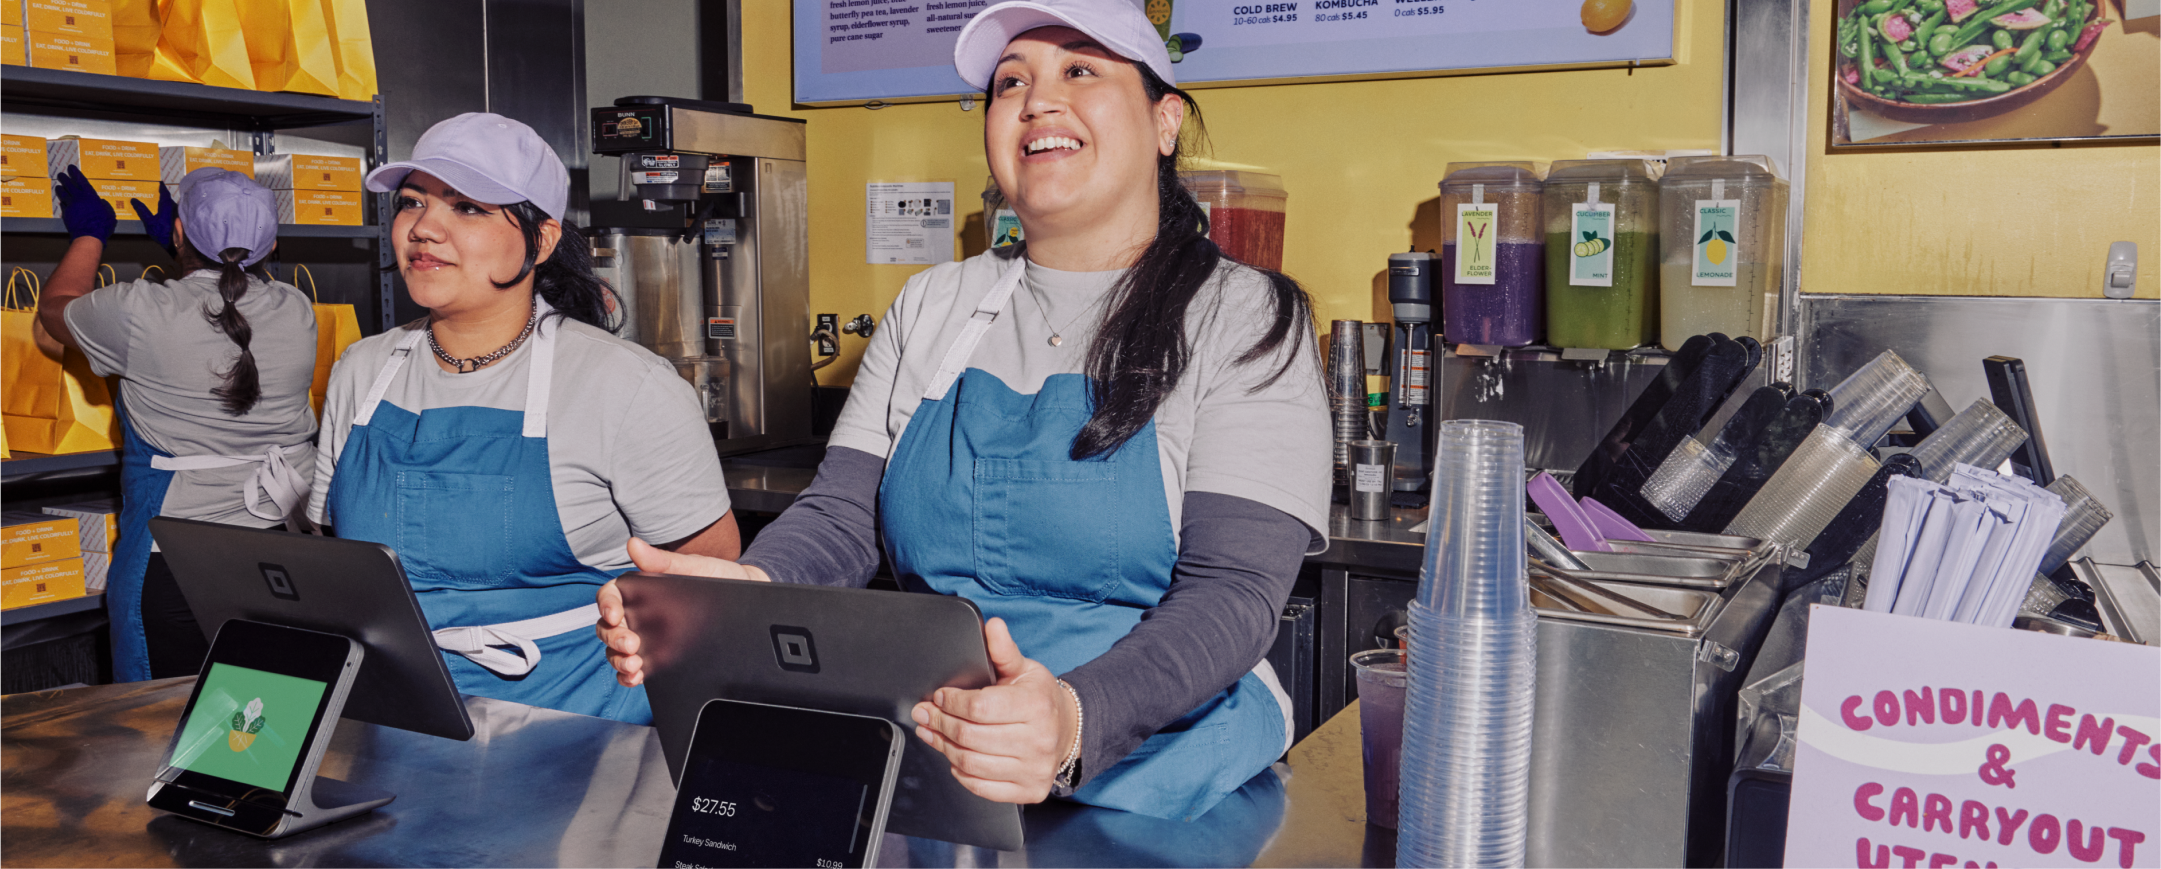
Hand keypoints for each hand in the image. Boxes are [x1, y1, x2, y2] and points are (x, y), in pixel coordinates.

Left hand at [55, 166, 115, 242]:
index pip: (82, 181)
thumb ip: (105, 206)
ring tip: (58, 186)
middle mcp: (79, 198)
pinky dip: (62, 203)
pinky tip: (62, 202)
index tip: (71, 168)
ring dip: (60, 189)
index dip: (76, 173)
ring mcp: (71, 206)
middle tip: (60, 174)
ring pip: (63, 194)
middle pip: (69, 185)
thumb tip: (101, 202)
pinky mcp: (66, 214)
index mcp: (90, 196)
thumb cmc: (102, 224)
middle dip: (64, 178)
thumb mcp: (109, 213)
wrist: (89, 235)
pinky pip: (63, 205)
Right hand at [131, 183, 179, 254]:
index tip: (159, 182)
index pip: (165, 193)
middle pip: (168, 199)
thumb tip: (133, 199)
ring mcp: (178, 214)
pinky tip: (162, 213)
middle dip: (162, 195)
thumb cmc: (162, 232)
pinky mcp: (180, 220)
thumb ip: (142, 210)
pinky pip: (173, 211)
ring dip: (165, 203)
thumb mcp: (149, 222)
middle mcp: (175, 207)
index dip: (162, 187)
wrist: (176, 245)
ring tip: (157, 201)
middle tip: (155, 191)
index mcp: (167, 206)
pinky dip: (168, 209)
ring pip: (171, 205)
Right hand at [595, 537, 770, 686]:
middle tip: (631, 644)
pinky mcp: (659, 657)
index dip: (606, 605)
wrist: (748, 602)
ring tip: (634, 665)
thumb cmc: (718, 578)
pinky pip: (634, 669)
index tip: (614, 615)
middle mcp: (640, 614)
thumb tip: (633, 545)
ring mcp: (648, 638)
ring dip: (618, 660)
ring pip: (617, 651)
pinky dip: (628, 676)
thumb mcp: (694, 567)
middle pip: (609, 627)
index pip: (611, 596)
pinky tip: (635, 677)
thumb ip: (663, 561)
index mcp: (642, 589)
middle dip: (613, 638)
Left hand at [910, 618, 1076, 803]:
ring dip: (944, 747)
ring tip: (933, 733)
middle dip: (940, 723)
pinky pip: (981, 787)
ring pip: (971, 763)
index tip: (940, 696)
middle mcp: (1038, 740)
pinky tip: (955, 758)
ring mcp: (1034, 769)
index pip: (979, 707)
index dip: (951, 702)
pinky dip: (961, 773)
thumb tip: (993, 626)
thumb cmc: (1040, 698)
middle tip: (926, 714)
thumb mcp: (1023, 669)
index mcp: (1036, 705)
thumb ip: (1002, 650)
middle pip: (970, 736)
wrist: (1067, 729)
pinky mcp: (1029, 791)